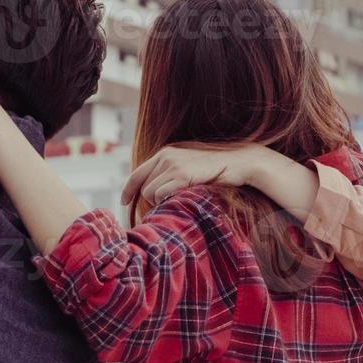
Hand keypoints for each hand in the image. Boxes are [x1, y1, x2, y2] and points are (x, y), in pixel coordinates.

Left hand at [122, 144, 275, 208]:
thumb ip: (172, 173)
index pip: (137, 173)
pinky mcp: (181, 174)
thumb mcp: (189, 166)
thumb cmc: (216, 169)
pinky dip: (166, 202)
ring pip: (150, 193)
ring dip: (161, 203)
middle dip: (148, 202)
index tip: (123, 202)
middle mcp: (166, 156)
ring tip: (179, 201)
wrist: (238, 162)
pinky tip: (181, 200)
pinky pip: (160, 194)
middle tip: (162, 210)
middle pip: (143, 187)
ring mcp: (173, 164)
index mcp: (165, 153)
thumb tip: (157, 191)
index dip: (127, 189)